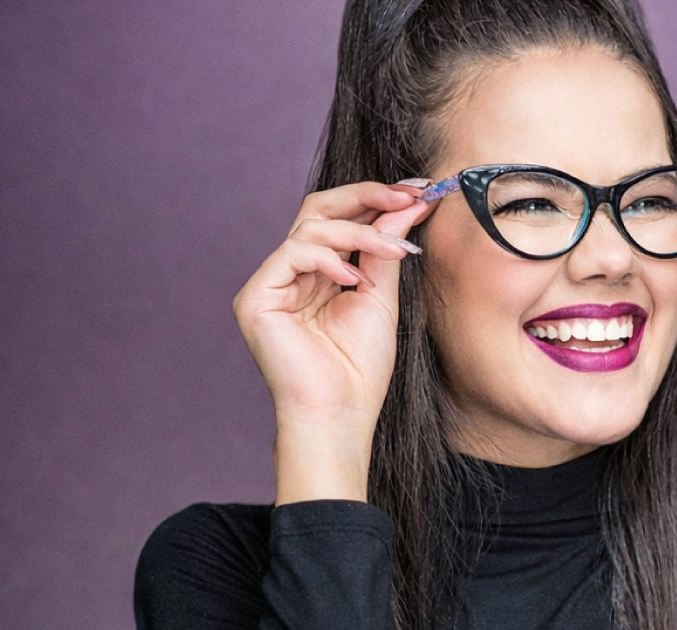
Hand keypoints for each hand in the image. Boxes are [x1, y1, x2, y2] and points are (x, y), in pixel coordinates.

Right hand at [231, 179, 435, 502]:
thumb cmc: (359, 367)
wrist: (340, 413)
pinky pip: (291, 253)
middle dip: (368, 196)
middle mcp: (291, 272)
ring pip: (311, 226)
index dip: (377, 198)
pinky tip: (352, 279)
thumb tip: (410, 202)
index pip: (341, 218)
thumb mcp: (380, 295)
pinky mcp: (255, 298)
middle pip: (319, 208)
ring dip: (360, 231)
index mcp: (319, 272)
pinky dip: (328, 258)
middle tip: (408, 194)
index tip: (420, 189)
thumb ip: (386, 248)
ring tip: (394, 250)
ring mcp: (271, 284)